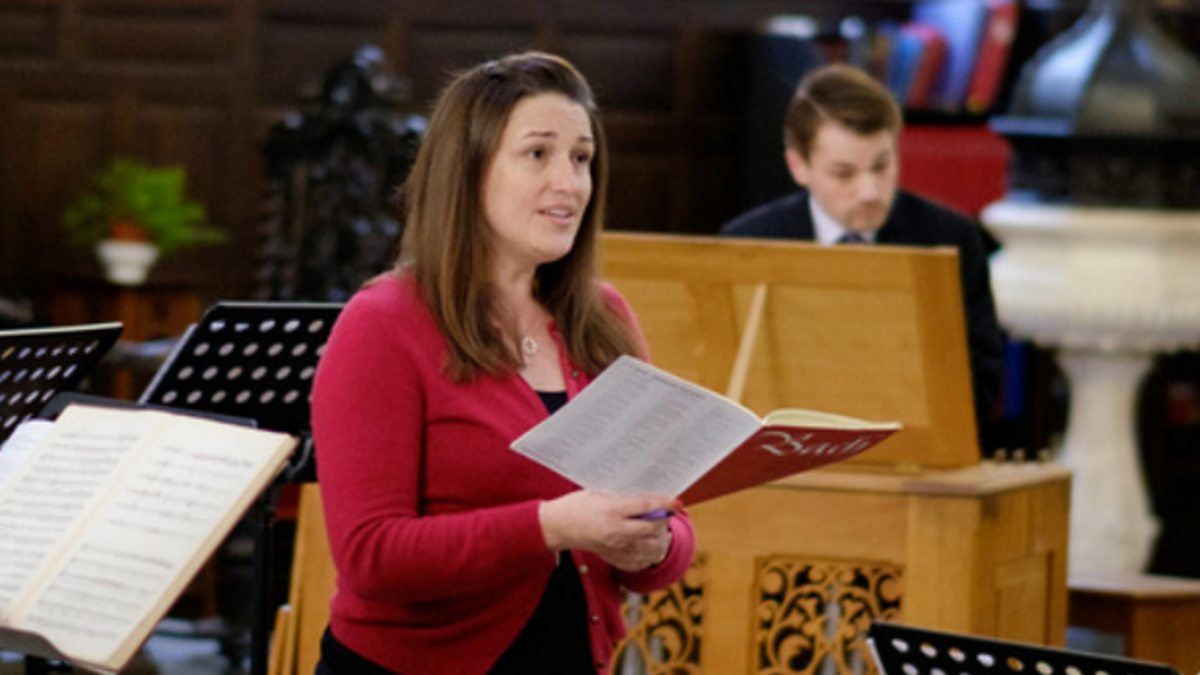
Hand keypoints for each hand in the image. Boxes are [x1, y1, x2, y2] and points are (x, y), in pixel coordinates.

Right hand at [539, 489, 675, 571]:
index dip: (663, 503)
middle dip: (663, 521)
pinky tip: (650, 546)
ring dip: (659, 539)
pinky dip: (647, 553)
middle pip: (650, 528)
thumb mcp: (598, 493)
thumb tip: (647, 497)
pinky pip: (637, 560)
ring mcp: (613, 546)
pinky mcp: (610, 556)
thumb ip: (622, 497)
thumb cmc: (576, 505)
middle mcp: (614, 530)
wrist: (557, 526)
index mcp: (611, 510)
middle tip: (666, 513)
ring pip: (647, 546)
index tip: (676, 501)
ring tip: (661, 530)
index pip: (644, 507)